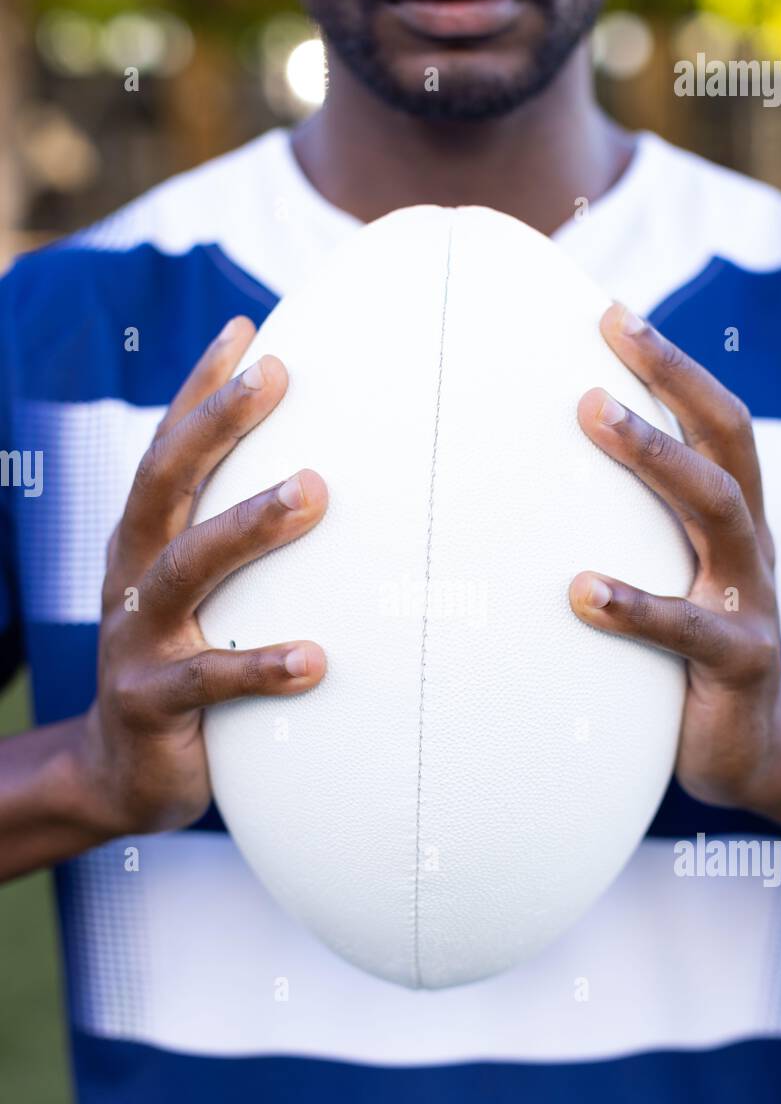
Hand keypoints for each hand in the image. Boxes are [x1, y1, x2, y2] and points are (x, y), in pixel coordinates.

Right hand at [76, 315, 327, 836]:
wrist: (122, 773)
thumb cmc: (186, 668)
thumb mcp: (204, 600)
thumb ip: (243, 551)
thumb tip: (335, 490)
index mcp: (144, 545)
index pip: (168, 451)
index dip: (199, 389)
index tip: (250, 329)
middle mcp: (130, 578)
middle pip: (165, 484)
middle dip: (216, 423)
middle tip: (276, 376)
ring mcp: (134, 639)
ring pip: (186, 569)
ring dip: (247, 525)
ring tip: (313, 492)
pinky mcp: (149, 703)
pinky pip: (207, 681)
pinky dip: (259, 666)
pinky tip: (315, 658)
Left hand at [569, 303, 780, 814]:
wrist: (749, 752)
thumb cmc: (682, 658)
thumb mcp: (663, 583)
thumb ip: (621, 537)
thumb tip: (518, 495)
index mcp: (730, 523)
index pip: (713, 424)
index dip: (671, 367)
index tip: (612, 313)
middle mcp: (748, 548)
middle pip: (726, 441)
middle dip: (672, 378)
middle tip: (610, 333)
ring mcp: (751, 602)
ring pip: (719, 512)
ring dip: (656, 457)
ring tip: (591, 414)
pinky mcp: (740, 665)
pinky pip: (691, 631)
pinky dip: (637, 606)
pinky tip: (582, 591)